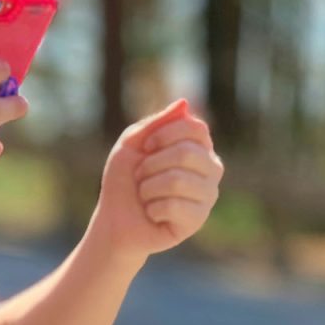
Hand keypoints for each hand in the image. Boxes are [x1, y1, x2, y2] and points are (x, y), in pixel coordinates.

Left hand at [87, 99, 223, 258]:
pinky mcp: (199, 220)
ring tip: (146, 196)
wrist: (114, 221)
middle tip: (141, 176)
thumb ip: (155, 123)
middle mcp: (210, 169)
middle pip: (187, 153)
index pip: (196, 128)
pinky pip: (173, 206)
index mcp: (198, 147)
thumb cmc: (124, 181)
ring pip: (177, 180)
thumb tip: (184, 102)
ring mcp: (208, 195)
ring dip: (148, 188)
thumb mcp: (131, 145)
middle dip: (151, 164)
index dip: (165, 135)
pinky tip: (153, 214)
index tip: (145, 147)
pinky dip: (152, 209)